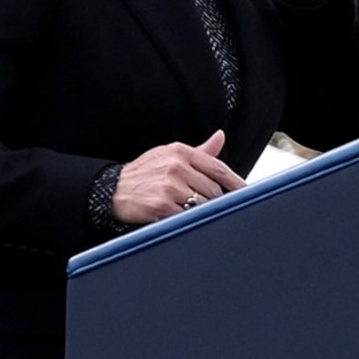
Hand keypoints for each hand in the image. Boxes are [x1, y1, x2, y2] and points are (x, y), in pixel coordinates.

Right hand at [112, 134, 242, 225]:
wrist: (112, 190)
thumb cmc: (142, 173)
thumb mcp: (169, 155)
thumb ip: (199, 151)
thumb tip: (220, 137)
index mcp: (180, 152)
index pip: (218, 167)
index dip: (236, 182)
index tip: (246, 192)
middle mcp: (176, 167)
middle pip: (213, 189)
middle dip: (214, 200)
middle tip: (207, 206)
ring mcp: (169, 187)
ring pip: (202, 205)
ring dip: (200, 212)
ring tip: (189, 211)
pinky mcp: (162, 206)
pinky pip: (186, 217)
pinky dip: (187, 221)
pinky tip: (179, 218)